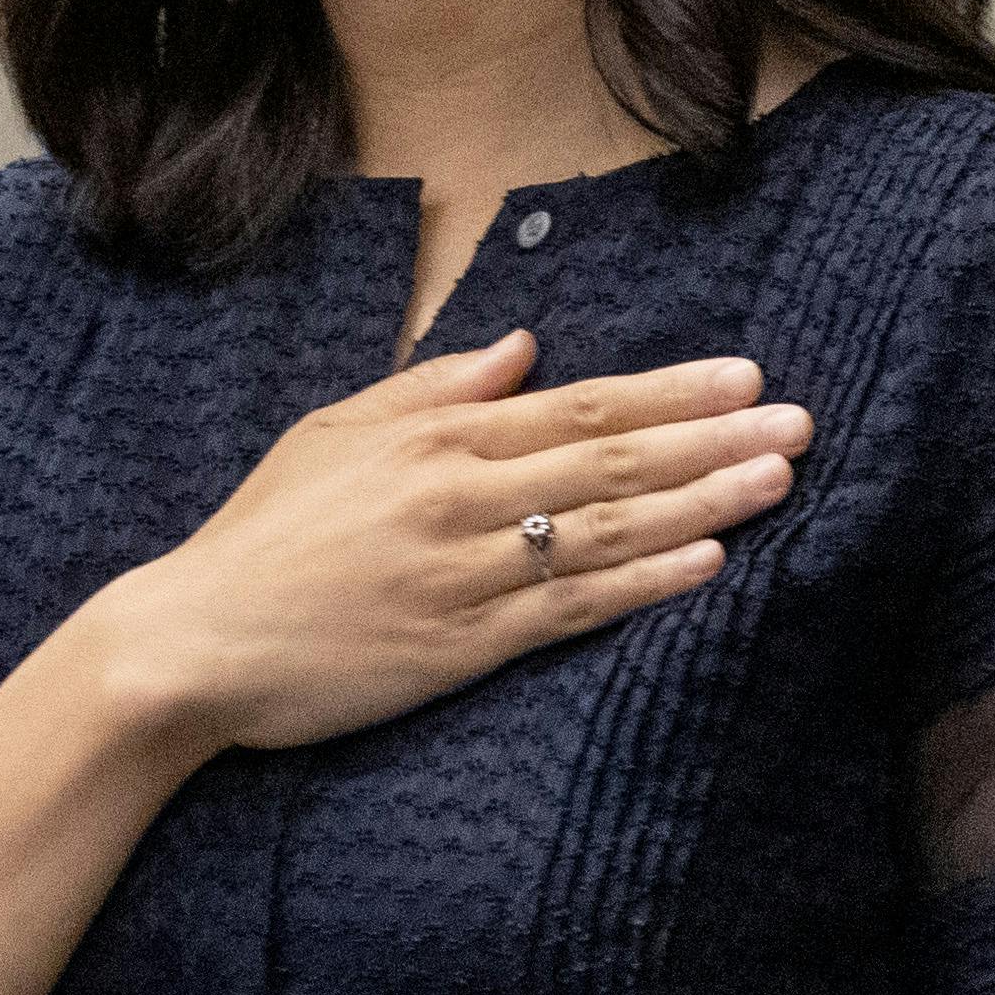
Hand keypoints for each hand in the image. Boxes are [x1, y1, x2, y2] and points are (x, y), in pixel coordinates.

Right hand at [90, 329, 810, 758]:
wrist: (193, 642)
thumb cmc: (258, 538)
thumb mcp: (329, 435)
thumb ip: (430, 389)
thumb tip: (522, 348)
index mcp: (428, 441)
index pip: (573, 408)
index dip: (666, 391)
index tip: (745, 374)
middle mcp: (457, 498)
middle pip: (609, 459)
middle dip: (714, 437)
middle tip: (800, 420)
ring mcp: (464, 573)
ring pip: (606, 528)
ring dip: (704, 501)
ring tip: (780, 478)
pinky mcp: (463, 645)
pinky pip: (572, 607)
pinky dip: (643, 581)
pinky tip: (708, 561)